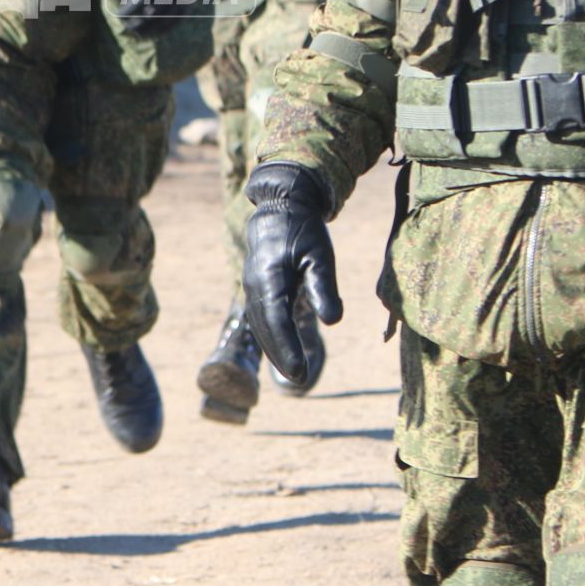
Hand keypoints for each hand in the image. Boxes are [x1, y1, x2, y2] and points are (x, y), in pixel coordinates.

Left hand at [104, 0, 212, 33]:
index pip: (140, 1)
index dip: (128, 11)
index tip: (118, 16)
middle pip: (152, 13)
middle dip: (138, 23)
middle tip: (126, 28)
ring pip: (165, 19)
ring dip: (151, 29)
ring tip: (138, 36)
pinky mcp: (191, 1)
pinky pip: (177, 19)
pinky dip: (165, 29)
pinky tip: (155, 34)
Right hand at [243, 161, 341, 386]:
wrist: (281, 206)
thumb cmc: (304, 230)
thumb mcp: (320, 255)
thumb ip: (324, 287)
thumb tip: (333, 321)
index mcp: (269, 276)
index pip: (277, 319)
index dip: (287, 347)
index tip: (299, 371)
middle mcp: (255, 283)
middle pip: (265, 327)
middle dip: (281, 354)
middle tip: (300, 379)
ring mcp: (251, 284)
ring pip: (260, 323)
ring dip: (274, 348)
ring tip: (293, 372)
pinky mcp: (255, 285)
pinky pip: (259, 316)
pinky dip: (269, 335)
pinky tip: (282, 350)